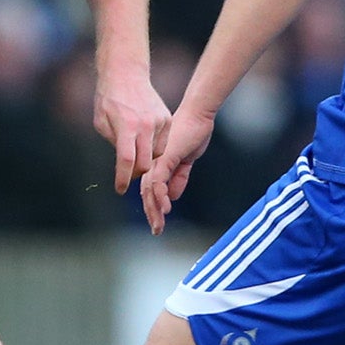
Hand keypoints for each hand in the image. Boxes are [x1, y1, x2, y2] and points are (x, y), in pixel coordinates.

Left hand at [93, 67, 171, 195]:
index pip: (126, 161)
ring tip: (135, 153)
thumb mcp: (101, 123)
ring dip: (145, 160)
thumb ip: (113, 144)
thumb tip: (123, 163)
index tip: (120, 189)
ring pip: (156, 156)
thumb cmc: (109, 99)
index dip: (123, 179)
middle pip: (145, 163)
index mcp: (126, 126)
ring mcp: (159, 122)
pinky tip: (144, 142)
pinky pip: (163, 144)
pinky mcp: (167, 119)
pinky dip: (154, 148)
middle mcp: (145, 125)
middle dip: (135, 173)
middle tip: (127, 173)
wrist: (126, 74)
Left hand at [140, 108, 214, 234]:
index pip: (150, 188)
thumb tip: (172, 197)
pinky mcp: (164, 157)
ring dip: (154, 210)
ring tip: (159, 226)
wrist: (198, 114)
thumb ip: (179, 177)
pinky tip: (165, 208)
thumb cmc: (193, 132)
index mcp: (157, 162)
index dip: (153, 206)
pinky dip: (160, 196)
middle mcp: (153, 162)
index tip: (157, 222)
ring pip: (150, 190)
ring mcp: (157, 159)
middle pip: (147, 192)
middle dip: (152, 214)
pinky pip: (159, 180)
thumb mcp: (186, 160)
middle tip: (156, 231)